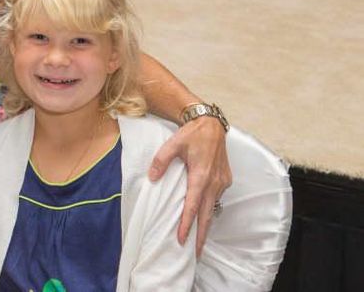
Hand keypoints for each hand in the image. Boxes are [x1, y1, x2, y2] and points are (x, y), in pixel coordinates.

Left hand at [149, 115, 230, 255]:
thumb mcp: (172, 144)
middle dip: (201, 235)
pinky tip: (203, 215)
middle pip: (206, 215)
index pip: (192, 206)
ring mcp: (222, 182)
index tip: (181, 239)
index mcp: (201, 175)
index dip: (186, 224)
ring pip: (212, 208)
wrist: (211, 124)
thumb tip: (152, 178)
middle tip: (196, 253)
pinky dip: (209, 209)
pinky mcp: (225, 179)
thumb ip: (161, 161)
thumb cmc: (191, 135)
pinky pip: (216, 198)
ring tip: (198, 239)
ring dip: (205, 223)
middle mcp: (214, 182)